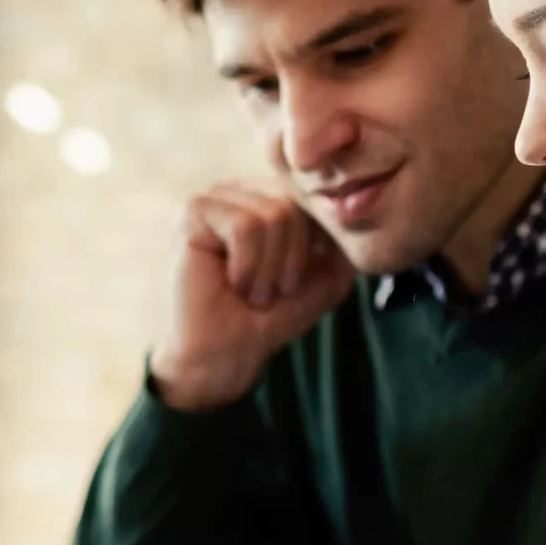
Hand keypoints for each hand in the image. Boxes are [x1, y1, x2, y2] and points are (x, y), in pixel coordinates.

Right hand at [149, 183, 357, 411]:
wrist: (228, 353)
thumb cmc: (270, 317)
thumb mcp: (327, 279)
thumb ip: (347, 243)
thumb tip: (352, 211)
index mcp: (270, 199)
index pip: (311, 200)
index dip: (311, 247)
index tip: (290, 284)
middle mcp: (242, 191)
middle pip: (294, 205)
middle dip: (291, 259)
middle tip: (268, 292)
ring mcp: (216, 198)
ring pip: (272, 215)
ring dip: (268, 268)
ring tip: (251, 291)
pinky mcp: (193, 212)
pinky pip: (244, 226)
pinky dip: (247, 264)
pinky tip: (231, 282)